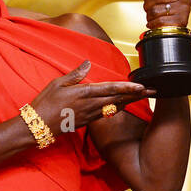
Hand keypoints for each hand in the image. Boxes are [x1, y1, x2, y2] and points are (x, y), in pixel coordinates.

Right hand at [29, 60, 153, 133]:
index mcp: (84, 93)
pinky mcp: (87, 121)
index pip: (111, 89)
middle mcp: (90, 105)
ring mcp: (90, 115)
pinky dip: (117, 108)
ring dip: (130, 101)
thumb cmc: (45, 103)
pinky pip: (106, 113)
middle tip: (152, 91)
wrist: (37, 126)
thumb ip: (75, 74)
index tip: (142, 86)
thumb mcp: (57, 83)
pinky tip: (124, 106)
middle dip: (136, 95)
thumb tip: (88, 64)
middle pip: (118, 99)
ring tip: (143, 97)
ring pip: (115, 107)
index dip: (128, 88)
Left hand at [139, 0, 190, 29]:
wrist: (173, 29)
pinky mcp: (180, 21)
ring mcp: (184, 8)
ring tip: (153, 17)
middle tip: (149, 9)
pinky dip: (153, 23)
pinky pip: (160, 20)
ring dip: (150, 15)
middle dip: (148, 5)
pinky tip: (154, 23)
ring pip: (156, 9)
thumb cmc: (167, 12)